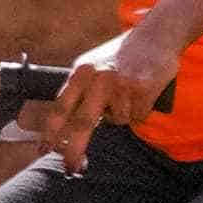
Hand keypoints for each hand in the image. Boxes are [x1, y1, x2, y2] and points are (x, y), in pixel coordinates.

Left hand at [45, 27, 181, 169]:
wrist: (158, 34)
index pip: (60, 107)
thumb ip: (81, 89)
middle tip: (72, 167)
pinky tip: (144, 92)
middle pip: (82, 123)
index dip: (50, 132)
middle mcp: (98, 78)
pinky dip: (141, 109)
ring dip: (123, 114)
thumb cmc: (123, 53)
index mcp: (81, 72)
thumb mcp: (94, 65)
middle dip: (75, 150)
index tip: (44, 150)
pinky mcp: (143, 89)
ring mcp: (121, 84)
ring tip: (130, 93)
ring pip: (117, 120)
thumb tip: (67, 123)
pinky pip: (138, 115)